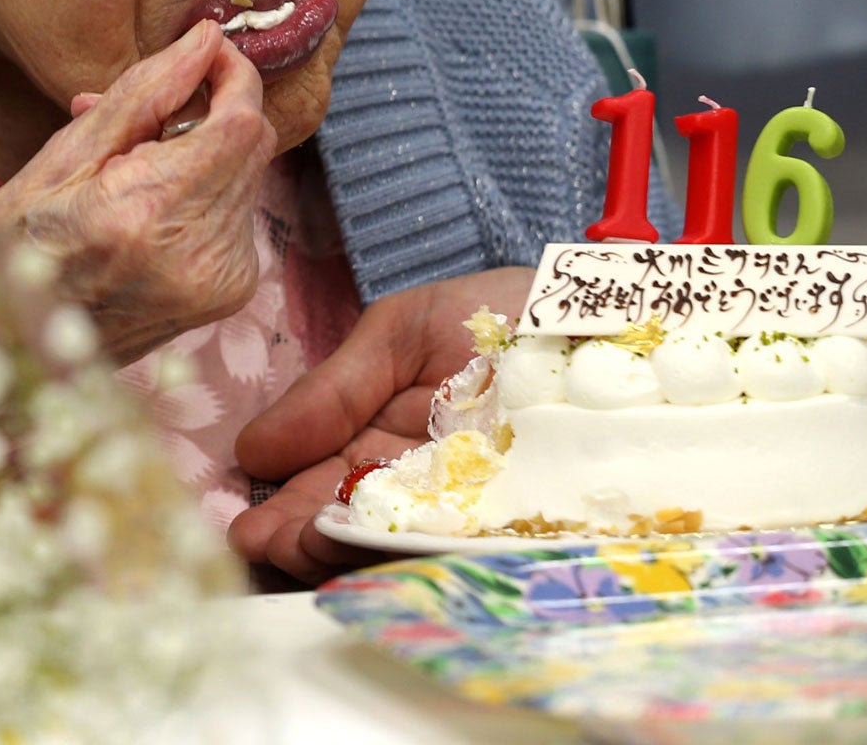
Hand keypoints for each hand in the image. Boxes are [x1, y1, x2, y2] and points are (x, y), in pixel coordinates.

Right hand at [0, 21, 274, 369]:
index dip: (234, 74)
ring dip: (204, 152)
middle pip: (252, 146)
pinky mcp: (227, 296)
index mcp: (146, 214)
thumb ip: (143, 94)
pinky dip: (203, 192)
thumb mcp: (60, 158)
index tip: (208, 49)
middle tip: (147, 113)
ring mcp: (218, 283)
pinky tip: (148, 204)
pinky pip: (237, 212)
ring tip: (133, 167)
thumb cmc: (13, 250)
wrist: (5, 355)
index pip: (240, 122)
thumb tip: (203, 40)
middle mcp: (196, 255)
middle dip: (210, 111)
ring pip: (248, 176)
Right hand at [227, 265, 536, 584]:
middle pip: (360, 528)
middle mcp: (436, 491)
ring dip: (347, 555)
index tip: (247, 530)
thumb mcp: (403, 332)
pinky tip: (376, 554)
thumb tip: (250, 449)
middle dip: (306, 541)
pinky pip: (476, 557)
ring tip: (301, 548)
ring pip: (405, 551)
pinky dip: (424, 560)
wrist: (620, 307)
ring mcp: (486, 517)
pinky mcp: (538, 534)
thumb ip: (333, 389)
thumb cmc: (511, 310)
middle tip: (264, 546)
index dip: (288, 512)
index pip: (330, 489)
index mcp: (395, 447)